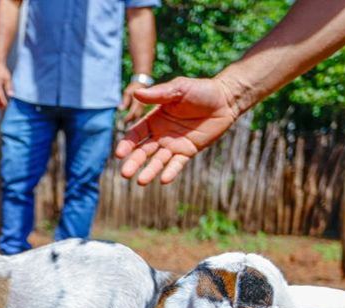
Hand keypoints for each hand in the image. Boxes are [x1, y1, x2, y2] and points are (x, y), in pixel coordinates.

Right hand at [115, 76, 239, 184]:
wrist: (225, 99)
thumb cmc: (200, 90)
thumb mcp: (179, 89)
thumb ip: (159, 94)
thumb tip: (137, 93)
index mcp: (154, 119)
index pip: (136, 134)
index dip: (127, 144)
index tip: (120, 154)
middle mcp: (161, 134)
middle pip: (143, 151)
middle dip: (134, 162)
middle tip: (125, 174)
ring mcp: (174, 144)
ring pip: (158, 160)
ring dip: (149, 171)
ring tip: (141, 182)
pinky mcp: (188, 151)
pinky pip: (177, 164)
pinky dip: (171, 171)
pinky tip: (164, 180)